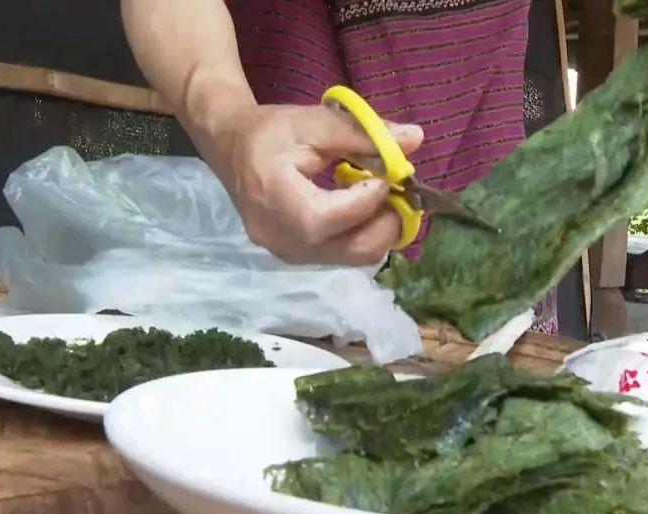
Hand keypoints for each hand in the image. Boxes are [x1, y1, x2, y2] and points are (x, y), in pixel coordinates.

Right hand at [197, 102, 422, 265]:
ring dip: (378, 230)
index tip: (387, 174)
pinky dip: (362, 234)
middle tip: (396, 191)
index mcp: (277, 200)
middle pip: (354, 249)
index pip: (335, 216)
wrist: (231, 148)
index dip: (371, 197)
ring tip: (378, 197)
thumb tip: (416, 138)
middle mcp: (282, 239)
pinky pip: (342, 255)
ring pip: (354, 257)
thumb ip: (365, 133)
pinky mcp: (296, 257)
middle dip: (386, 221)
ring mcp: (288, 253)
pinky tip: (360, 207)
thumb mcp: (315, 122)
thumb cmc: (270, 132)